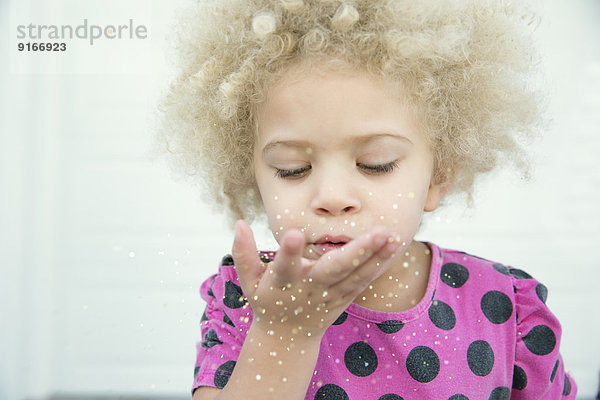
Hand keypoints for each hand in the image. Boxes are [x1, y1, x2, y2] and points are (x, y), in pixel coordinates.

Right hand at [232, 220, 400, 341]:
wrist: (288, 338)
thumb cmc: (267, 301)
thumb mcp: (248, 281)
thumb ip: (243, 252)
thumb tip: (238, 222)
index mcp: (282, 284)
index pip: (284, 267)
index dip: (288, 252)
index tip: (293, 233)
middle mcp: (309, 289)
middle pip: (333, 271)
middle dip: (355, 252)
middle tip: (377, 232)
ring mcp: (330, 295)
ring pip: (355, 275)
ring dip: (374, 256)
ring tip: (390, 234)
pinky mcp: (345, 297)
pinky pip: (364, 281)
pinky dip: (379, 264)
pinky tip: (394, 245)